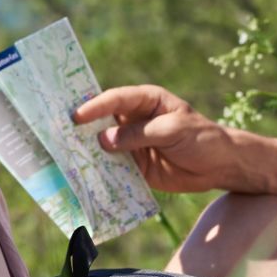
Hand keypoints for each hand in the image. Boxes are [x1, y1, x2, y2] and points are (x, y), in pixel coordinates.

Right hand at [72, 83, 247, 193]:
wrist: (220, 167)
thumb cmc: (202, 138)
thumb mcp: (174, 131)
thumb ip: (139, 134)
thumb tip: (104, 140)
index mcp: (145, 101)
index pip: (116, 99)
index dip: (96, 106)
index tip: (77, 116)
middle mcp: (134, 119)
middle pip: (103, 120)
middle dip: (82, 125)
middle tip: (56, 130)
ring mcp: (131, 143)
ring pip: (103, 145)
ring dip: (86, 150)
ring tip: (62, 155)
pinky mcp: (133, 166)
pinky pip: (111, 167)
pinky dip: (98, 171)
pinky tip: (82, 176)